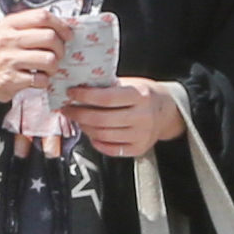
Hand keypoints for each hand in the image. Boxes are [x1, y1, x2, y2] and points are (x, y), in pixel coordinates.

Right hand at [0, 6, 68, 103]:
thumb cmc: (4, 51)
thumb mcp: (11, 31)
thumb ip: (33, 25)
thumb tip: (66, 27)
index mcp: (9, 24)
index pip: (42, 16)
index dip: (61, 25)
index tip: (67, 35)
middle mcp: (7, 39)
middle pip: (49, 37)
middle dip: (60, 48)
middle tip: (57, 54)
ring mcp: (8, 59)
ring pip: (49, 59)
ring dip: (54, 67)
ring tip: (47, 68)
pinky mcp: (10, 79)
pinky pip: (41, 79)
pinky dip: (43, 81)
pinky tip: (36, 78)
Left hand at [63, 77, 185, 158]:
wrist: (166, 111)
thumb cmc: (142, 95)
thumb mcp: (130, 84)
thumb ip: (108, 87)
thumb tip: (77, 88)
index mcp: (140, 96)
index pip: (107, 98)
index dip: (85, 96)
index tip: (71, 93)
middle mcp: (143, 117)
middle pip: (102, 119)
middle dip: (79, 114)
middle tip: (67, 109)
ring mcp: (142, 135)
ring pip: (103, 135)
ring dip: (84, 127)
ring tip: (78, 119)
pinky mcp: (139, 149)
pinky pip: (110, 149)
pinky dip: (96, 142)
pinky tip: (91, 133)